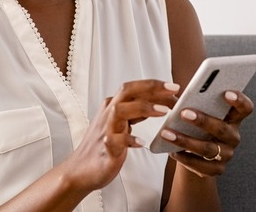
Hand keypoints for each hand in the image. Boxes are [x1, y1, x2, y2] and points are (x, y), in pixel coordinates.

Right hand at [61, 80, 179, 190]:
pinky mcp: (105, 148)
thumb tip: (160, 102)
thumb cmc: (104, 146)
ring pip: (120, 110)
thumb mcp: (122, 124)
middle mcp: (108, 113)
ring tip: (164, 111)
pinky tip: (143, 142)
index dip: (154, 85)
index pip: (133, 88)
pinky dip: (129, 139)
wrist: (81, 170)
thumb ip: (136, 112)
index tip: (174, 87)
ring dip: (143, 108)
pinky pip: (115, 140)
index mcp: (113, 106)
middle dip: (151, 88)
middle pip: (127, 91)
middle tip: (173, 91)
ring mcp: (105, 130)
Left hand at [162, 90, 253, 177]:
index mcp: (232, 118)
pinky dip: (184, 157)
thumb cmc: (196, 126)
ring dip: (185, 140)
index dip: (239, 100)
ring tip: (167, 134)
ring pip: (207, 148)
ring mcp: (226, 154)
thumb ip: (194, 103)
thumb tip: (174, 92)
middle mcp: (233, 136)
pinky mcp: (216, 169)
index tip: (226, 93)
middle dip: (202, 120)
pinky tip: (171, 151)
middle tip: (183, 113)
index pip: (244, 108)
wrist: (194, 154)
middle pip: (222, 128)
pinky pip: (200, 164)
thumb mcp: (198, 112)